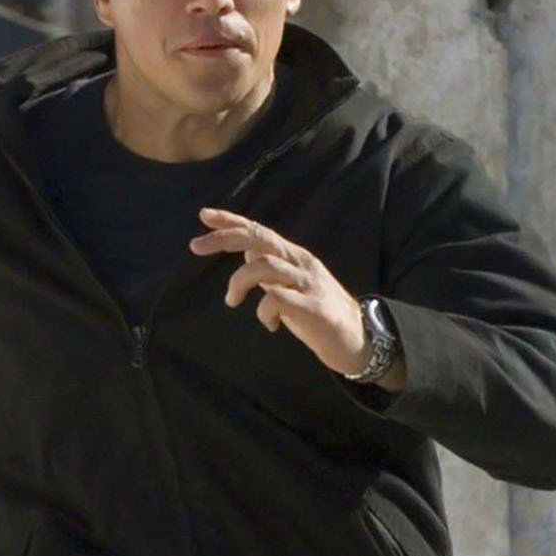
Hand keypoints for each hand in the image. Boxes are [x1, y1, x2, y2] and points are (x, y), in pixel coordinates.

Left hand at [189, 206, 381, 378]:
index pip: (260, 230)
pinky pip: (277, 300)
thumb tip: (246, 249)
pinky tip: (270, 325)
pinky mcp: (313, 307)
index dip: (232, 221)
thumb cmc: (318, 314)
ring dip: (240, 282)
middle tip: (195, 246)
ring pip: (264, 266)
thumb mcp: (291, 286)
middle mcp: (301, 264)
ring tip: (232, 300)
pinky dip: (264, 311)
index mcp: (295, 257)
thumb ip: (270, 268)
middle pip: (260, 240)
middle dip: (224, 238)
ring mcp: (308, 284)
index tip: (204, 215)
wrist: (359, 340)